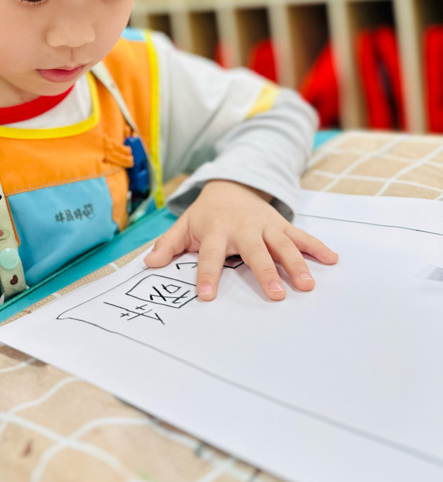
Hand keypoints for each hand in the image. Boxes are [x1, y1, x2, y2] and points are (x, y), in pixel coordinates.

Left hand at [145, 179, 337, 301]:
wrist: (231, 185)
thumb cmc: (206, 213)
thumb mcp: (184, 225)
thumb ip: (168, 245)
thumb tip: (149, 264)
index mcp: (216, 230)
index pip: (210, 255)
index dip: (208, 275)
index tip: (207, 296)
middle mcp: (243, 228)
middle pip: (255, 251)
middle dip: (265, 272)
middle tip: (276, 295)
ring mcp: (265, 226)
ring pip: (283, 245)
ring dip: (297, 264)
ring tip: (307, 284)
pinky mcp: (281, 225)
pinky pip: (301, 237)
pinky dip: (317, 247)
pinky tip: (332, 259)